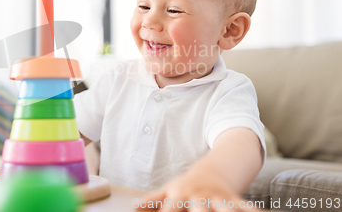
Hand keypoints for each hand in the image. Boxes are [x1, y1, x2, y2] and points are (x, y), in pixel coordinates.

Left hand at [136, 169, 260, 211]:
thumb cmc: (185, 188)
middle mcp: (199, 197)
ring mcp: (218, 199)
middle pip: (200, 208)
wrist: (212, 173)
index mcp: (180, 196)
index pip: (170, 211)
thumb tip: (134, 208)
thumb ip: (152, 201)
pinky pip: (247, 209)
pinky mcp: (235, 202)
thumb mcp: (167, 192)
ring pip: (226, 208)